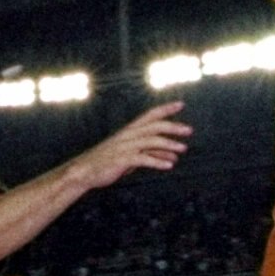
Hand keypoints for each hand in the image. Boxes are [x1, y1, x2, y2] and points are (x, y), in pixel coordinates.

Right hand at [67, 102, 190, 191]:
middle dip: (173, 127)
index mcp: (129, 131)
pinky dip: (158, 162)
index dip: (165, 109)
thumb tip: (174, 155)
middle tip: (189, 130)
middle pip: (154, 126)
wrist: (85, 171)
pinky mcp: (122, 160)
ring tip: (182, 149)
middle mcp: (128, 135)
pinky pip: (143, 159)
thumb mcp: (133, 155)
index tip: (180, 104)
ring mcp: (125, 147)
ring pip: (151, 141)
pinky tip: (169, 165)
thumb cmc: (108, 162)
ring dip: (169, 145)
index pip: (150, 115)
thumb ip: (152, 153)